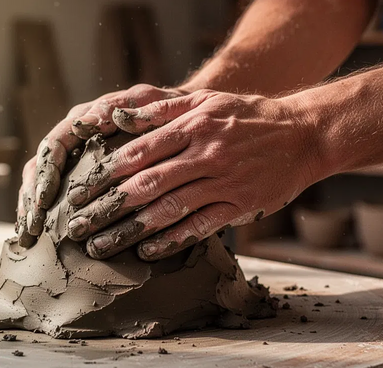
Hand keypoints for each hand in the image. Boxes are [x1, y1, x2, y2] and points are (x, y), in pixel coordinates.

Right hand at [16, 84, 188, 246]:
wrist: (180, 114)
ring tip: (30, 234)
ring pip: (41, 182)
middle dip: (32, 197)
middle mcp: (74, 137)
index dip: (45, 173)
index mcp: (84, 119)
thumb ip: (124, 108)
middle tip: (32, 226)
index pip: (54, 146)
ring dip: (33, 208)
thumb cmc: (167, 109)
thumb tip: (91, 120)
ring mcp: (75, 157)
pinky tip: (37, 235)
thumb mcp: (151, 103)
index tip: (44, 199)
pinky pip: (55, 195)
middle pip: (40, 167)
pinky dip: (44, 214)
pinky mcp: (81, 176)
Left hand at [65, 89, 326, 259]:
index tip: (77, 192)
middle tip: (77, 226)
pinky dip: (172, 240)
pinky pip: (200, 226)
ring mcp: (224, 182)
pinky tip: (147, 251)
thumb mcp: (205, 101)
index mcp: (193, 126)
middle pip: (146, 185)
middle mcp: (206, 154)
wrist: (305, 133)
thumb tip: (116, 119)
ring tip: (102, 246)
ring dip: (131, 230)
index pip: (137, 153)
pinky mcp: (240, 205)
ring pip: (169, 210)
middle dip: (107, 208)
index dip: (103, 174)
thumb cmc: (248, 115)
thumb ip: (160, 110)